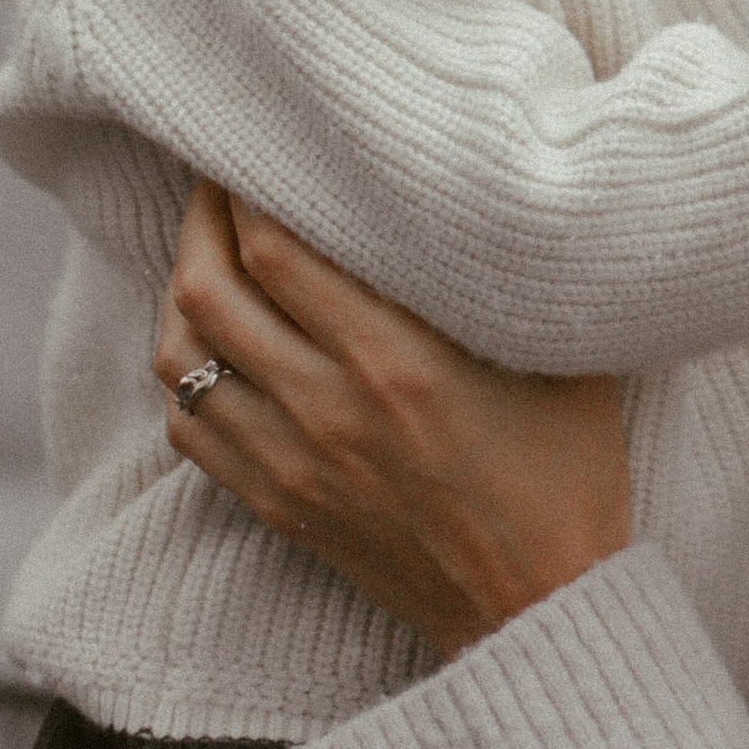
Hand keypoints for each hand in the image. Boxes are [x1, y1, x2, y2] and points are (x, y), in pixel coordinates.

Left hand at [154, 184, 629, 659]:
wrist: (539, 605)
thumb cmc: (567, 468)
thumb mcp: (559, 351)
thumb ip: (504, 271)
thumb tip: (472, 184)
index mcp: (396, 362)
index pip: (274, 249)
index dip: (247, 185)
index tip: (258, 143)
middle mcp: (327, 410)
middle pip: (208, 288)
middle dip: (203, 216)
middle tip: (222, 173)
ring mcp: (291, 463)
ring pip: (181, 356)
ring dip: (182, 287)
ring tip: (208, 245)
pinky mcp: (277, 505)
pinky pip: (188, 426)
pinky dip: (184, 370)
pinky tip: (211, 338)